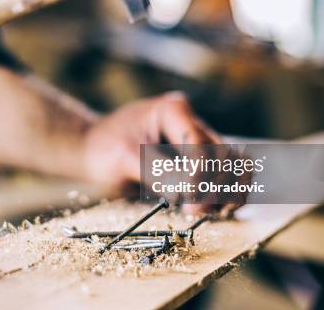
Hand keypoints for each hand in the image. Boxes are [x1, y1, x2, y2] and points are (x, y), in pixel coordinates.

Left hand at [83, 92, 220, 206]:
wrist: (92, 153)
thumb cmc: (103, 149)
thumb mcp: (124, 158)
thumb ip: (157, 172)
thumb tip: (188, 191)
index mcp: (173, 111)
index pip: (198, 142)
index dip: (199, 173)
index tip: (190, 199)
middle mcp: (192, 124)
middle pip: (223, 154)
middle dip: (215, 185)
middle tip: (195, 212)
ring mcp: (197, 144)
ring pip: (231, 167)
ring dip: (228, 191)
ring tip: (213, 212)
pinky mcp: (197, 164)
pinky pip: (222, 178)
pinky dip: (225, 194)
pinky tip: (217, 210)